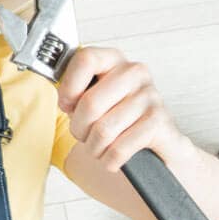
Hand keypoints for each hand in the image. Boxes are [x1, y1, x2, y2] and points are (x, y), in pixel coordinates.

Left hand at [56, 45, 186, 172]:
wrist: (158, 144)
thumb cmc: (119, 119)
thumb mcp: (93, 99)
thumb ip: (75, 91)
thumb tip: (60, 92)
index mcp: (114, 59)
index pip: (85, 59)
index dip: (69, 87)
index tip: (67, 104)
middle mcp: (135, 72)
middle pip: (90, 102)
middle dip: (79, 128)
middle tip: (83, 134)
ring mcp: (150, 96)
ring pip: (103, 130)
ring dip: (94, 148)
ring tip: (99, 147)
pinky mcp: (159, 122)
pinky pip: (119, 148)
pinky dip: (110, 160)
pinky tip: (112, 157)